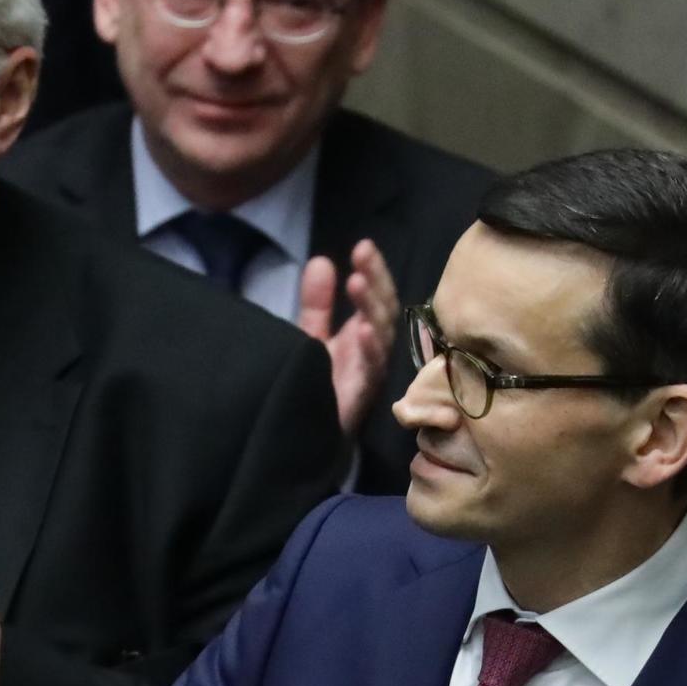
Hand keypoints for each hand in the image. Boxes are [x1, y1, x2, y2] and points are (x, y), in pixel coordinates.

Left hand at [298, 239, 400, 439]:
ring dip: (372, 309)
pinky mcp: (361, 398)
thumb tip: (322, 260)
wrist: (301, 438)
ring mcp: (369, 374)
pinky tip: (362, 330)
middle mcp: (371, 352)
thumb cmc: (315, 388)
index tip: (363, 247)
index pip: (376, 296)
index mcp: (362, 334)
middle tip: (362, 255)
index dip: (374, 271)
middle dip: (376, 281)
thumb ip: (316, 304)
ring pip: (382, 337)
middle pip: (384, 311)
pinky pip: (372, 372)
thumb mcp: (311, 338)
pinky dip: (370, 350)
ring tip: (357, 283)